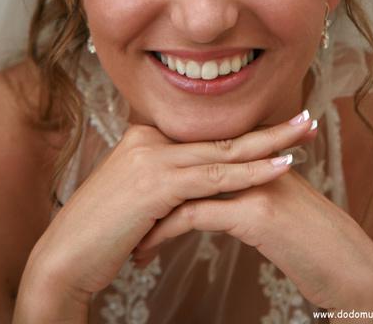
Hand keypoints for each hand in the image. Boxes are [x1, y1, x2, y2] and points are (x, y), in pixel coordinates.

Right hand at [15, 109, 315, 317]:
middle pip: (219, 133)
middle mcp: (149, 138)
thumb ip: (168, 182)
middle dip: (267, 127)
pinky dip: (251, 171)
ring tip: (305, 133)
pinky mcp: (155, 181)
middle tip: (306, 118)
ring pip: (222, 151)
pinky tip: (280, 167)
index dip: (246, 132)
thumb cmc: (104, 231)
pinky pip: (214, 177)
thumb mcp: (139, 196)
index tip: (280, 130)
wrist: (66, 254)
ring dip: (269, 143)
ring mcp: (152, 157)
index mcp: (146, 136)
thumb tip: (202, 185)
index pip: (206, 133)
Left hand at [133, 146, 372, 313]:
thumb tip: (208, 196)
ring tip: (126, 237)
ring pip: (183, 188)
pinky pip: (194, 216)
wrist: (348, 263)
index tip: (139, 200)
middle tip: (122, 214)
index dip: (165, 177)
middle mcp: (250, 163)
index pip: (197, 157)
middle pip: (185, 167)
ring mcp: (253, 183)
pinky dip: (163, 233)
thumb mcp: (272, 206)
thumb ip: (242, 190)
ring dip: (150, 214)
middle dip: (149, 194)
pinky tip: (144, 252)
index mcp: (253, 159)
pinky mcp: (256, 211)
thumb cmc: (309, 240)